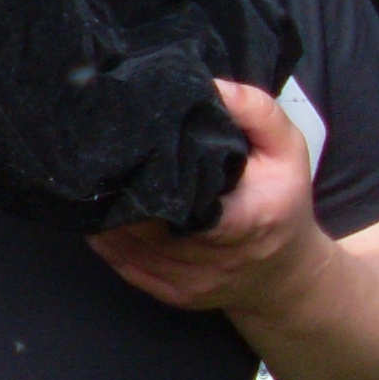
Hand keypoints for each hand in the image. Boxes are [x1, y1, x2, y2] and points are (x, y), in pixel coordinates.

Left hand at [88, 79, 330, 317]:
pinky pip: (123, 264)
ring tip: (90, 178)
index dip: (146, 182)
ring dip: (103, 213)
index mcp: (245, 221)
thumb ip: (257, 112)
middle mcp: (214, 259)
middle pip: (143, 224)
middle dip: (116, 191)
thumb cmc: (282, 204)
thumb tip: (211, 85)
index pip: (181, 205)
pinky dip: (105, 237)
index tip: (126, 149)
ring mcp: (188, 282)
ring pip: (125, 246)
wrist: (286, 276)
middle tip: (94, 156)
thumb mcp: (287, 152)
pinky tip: (98, 209)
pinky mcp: (170, 295)